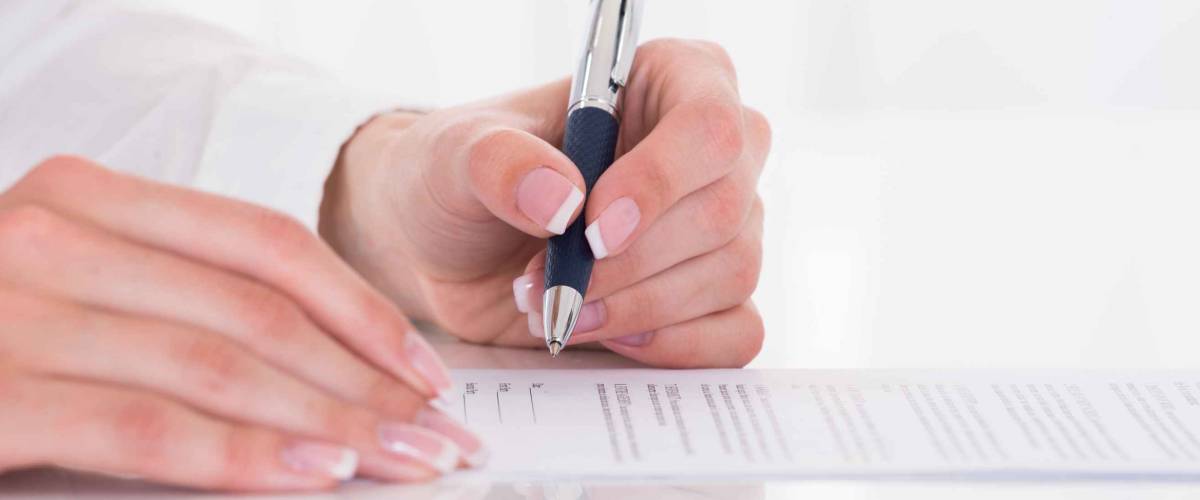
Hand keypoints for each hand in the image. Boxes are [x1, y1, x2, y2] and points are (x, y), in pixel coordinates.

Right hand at [0, 157, 483, 491]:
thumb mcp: (77, 295)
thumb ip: (175, 306)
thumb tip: (321, 370)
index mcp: (83, 193)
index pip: (266, 244)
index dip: (361, 310)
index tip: (425, 369)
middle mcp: (48, 234)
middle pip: (259, 308)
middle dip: (366, 380)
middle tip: (439, 432)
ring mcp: (11, 308)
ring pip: (219, 364)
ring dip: (331, 422)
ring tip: (405, 462)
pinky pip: (146, 426)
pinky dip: (242, 454)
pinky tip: (313, 476)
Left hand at [322, 39, 769, 366]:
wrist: (448, 248)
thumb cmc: (460, 177)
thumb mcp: (455, 154)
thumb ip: (499, 163)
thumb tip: (563, 200)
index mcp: (671, 81)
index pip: (707, 125)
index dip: (659, 183)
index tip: (593, 230)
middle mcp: (712, 151)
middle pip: (723, 210)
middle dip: (628, 264)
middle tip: (547, 283)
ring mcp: (724, 225)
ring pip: (731, 273)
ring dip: (636, 307)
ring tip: (557, 308)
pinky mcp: (712, 296)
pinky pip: (738, 332)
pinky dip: (670, 346)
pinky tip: (606, 332)